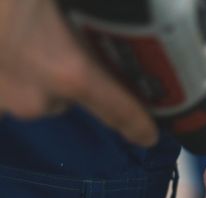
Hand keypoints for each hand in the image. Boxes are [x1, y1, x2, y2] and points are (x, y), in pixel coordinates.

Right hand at [0, 0, 156, 145]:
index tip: (150, 135)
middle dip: (72, 74)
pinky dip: (9, 66)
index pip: (120, 110)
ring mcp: (0, 99)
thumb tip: (108, 13)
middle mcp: (35, 96)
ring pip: (32, 92)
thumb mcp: (68, 3)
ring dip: (35, 69)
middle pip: (69, 98)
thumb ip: (91, 14)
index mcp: (67, 70)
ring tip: (26, 29)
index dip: (139, 124)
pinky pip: (4, 85)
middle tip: (64, 36)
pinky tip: (7, 37)